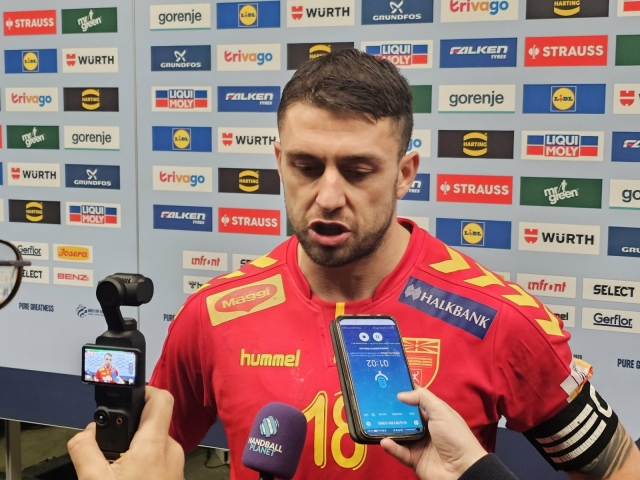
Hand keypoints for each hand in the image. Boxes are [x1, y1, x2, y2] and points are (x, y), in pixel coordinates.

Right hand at [68, 386, 183, 479]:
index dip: (145, 390)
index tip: (128, 394)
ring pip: (154, 444)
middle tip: (109, 443)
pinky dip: (142, 464)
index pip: (162, 398)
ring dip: (134, 449)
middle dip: (129, 430)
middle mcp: (171, 450)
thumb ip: (86, 451)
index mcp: (155, 444)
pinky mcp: (174, 477)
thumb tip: (86, 432)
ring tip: (115, 467)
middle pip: (152, 423)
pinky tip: (127, 478)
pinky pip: (159, 461)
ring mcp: (175, 465)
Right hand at [381, 387, 486, 479]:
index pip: (416, 400)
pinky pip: (399, 451)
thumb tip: (401, 394)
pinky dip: (391, 447)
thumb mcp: (441, 411)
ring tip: (375, 421)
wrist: (462, 469)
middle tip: (375, 402)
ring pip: (399, 433)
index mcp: (433, 414)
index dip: (404, 393)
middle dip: (391, 410)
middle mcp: (424, 428)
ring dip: (388, 428)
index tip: (388, 385)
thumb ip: (422, 398)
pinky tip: (385, 441)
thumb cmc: (455, 437)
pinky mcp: (413, 459)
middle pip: (404, 417)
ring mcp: (418, 443)